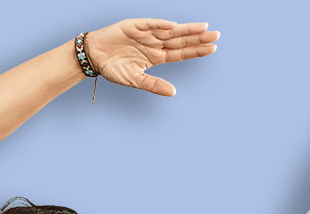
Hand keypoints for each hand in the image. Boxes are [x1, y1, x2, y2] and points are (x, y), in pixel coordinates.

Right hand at [84, 19, 218, 96]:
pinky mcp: (134, 25)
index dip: (196, 50)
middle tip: (217, 35)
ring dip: (186, 29)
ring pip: (170, 30)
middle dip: (198, 38)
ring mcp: (146, 33)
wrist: (93, 57)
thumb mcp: (135, 79)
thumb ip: (154, 85)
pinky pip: (150, 24)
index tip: (213, 49)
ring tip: (203, 28)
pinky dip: (160, 25)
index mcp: (156, 56)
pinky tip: (173, 26)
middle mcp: (154, 43)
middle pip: (180, 40)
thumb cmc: (113, 69)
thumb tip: (173, 92)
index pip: (181, 53)